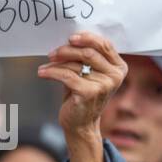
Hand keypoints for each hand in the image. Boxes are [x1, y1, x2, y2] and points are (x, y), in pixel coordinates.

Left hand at [37, 31, 127, 161]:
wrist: (81, 124)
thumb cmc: (83, 94)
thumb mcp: (90, 73)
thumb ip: (88, 56)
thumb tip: (69, 38)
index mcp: (119, 68)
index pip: (105, 45)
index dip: (87, 38)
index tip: (70, 38)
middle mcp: (115, 76)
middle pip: (89, 52)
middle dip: (67, 50)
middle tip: (52, 53)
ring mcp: (104, 85)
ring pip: (75, 64)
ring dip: (56, 62)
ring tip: (46, 65)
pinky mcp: (89, 93)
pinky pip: (66, 75)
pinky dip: (51, 72)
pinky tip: (42, 73)